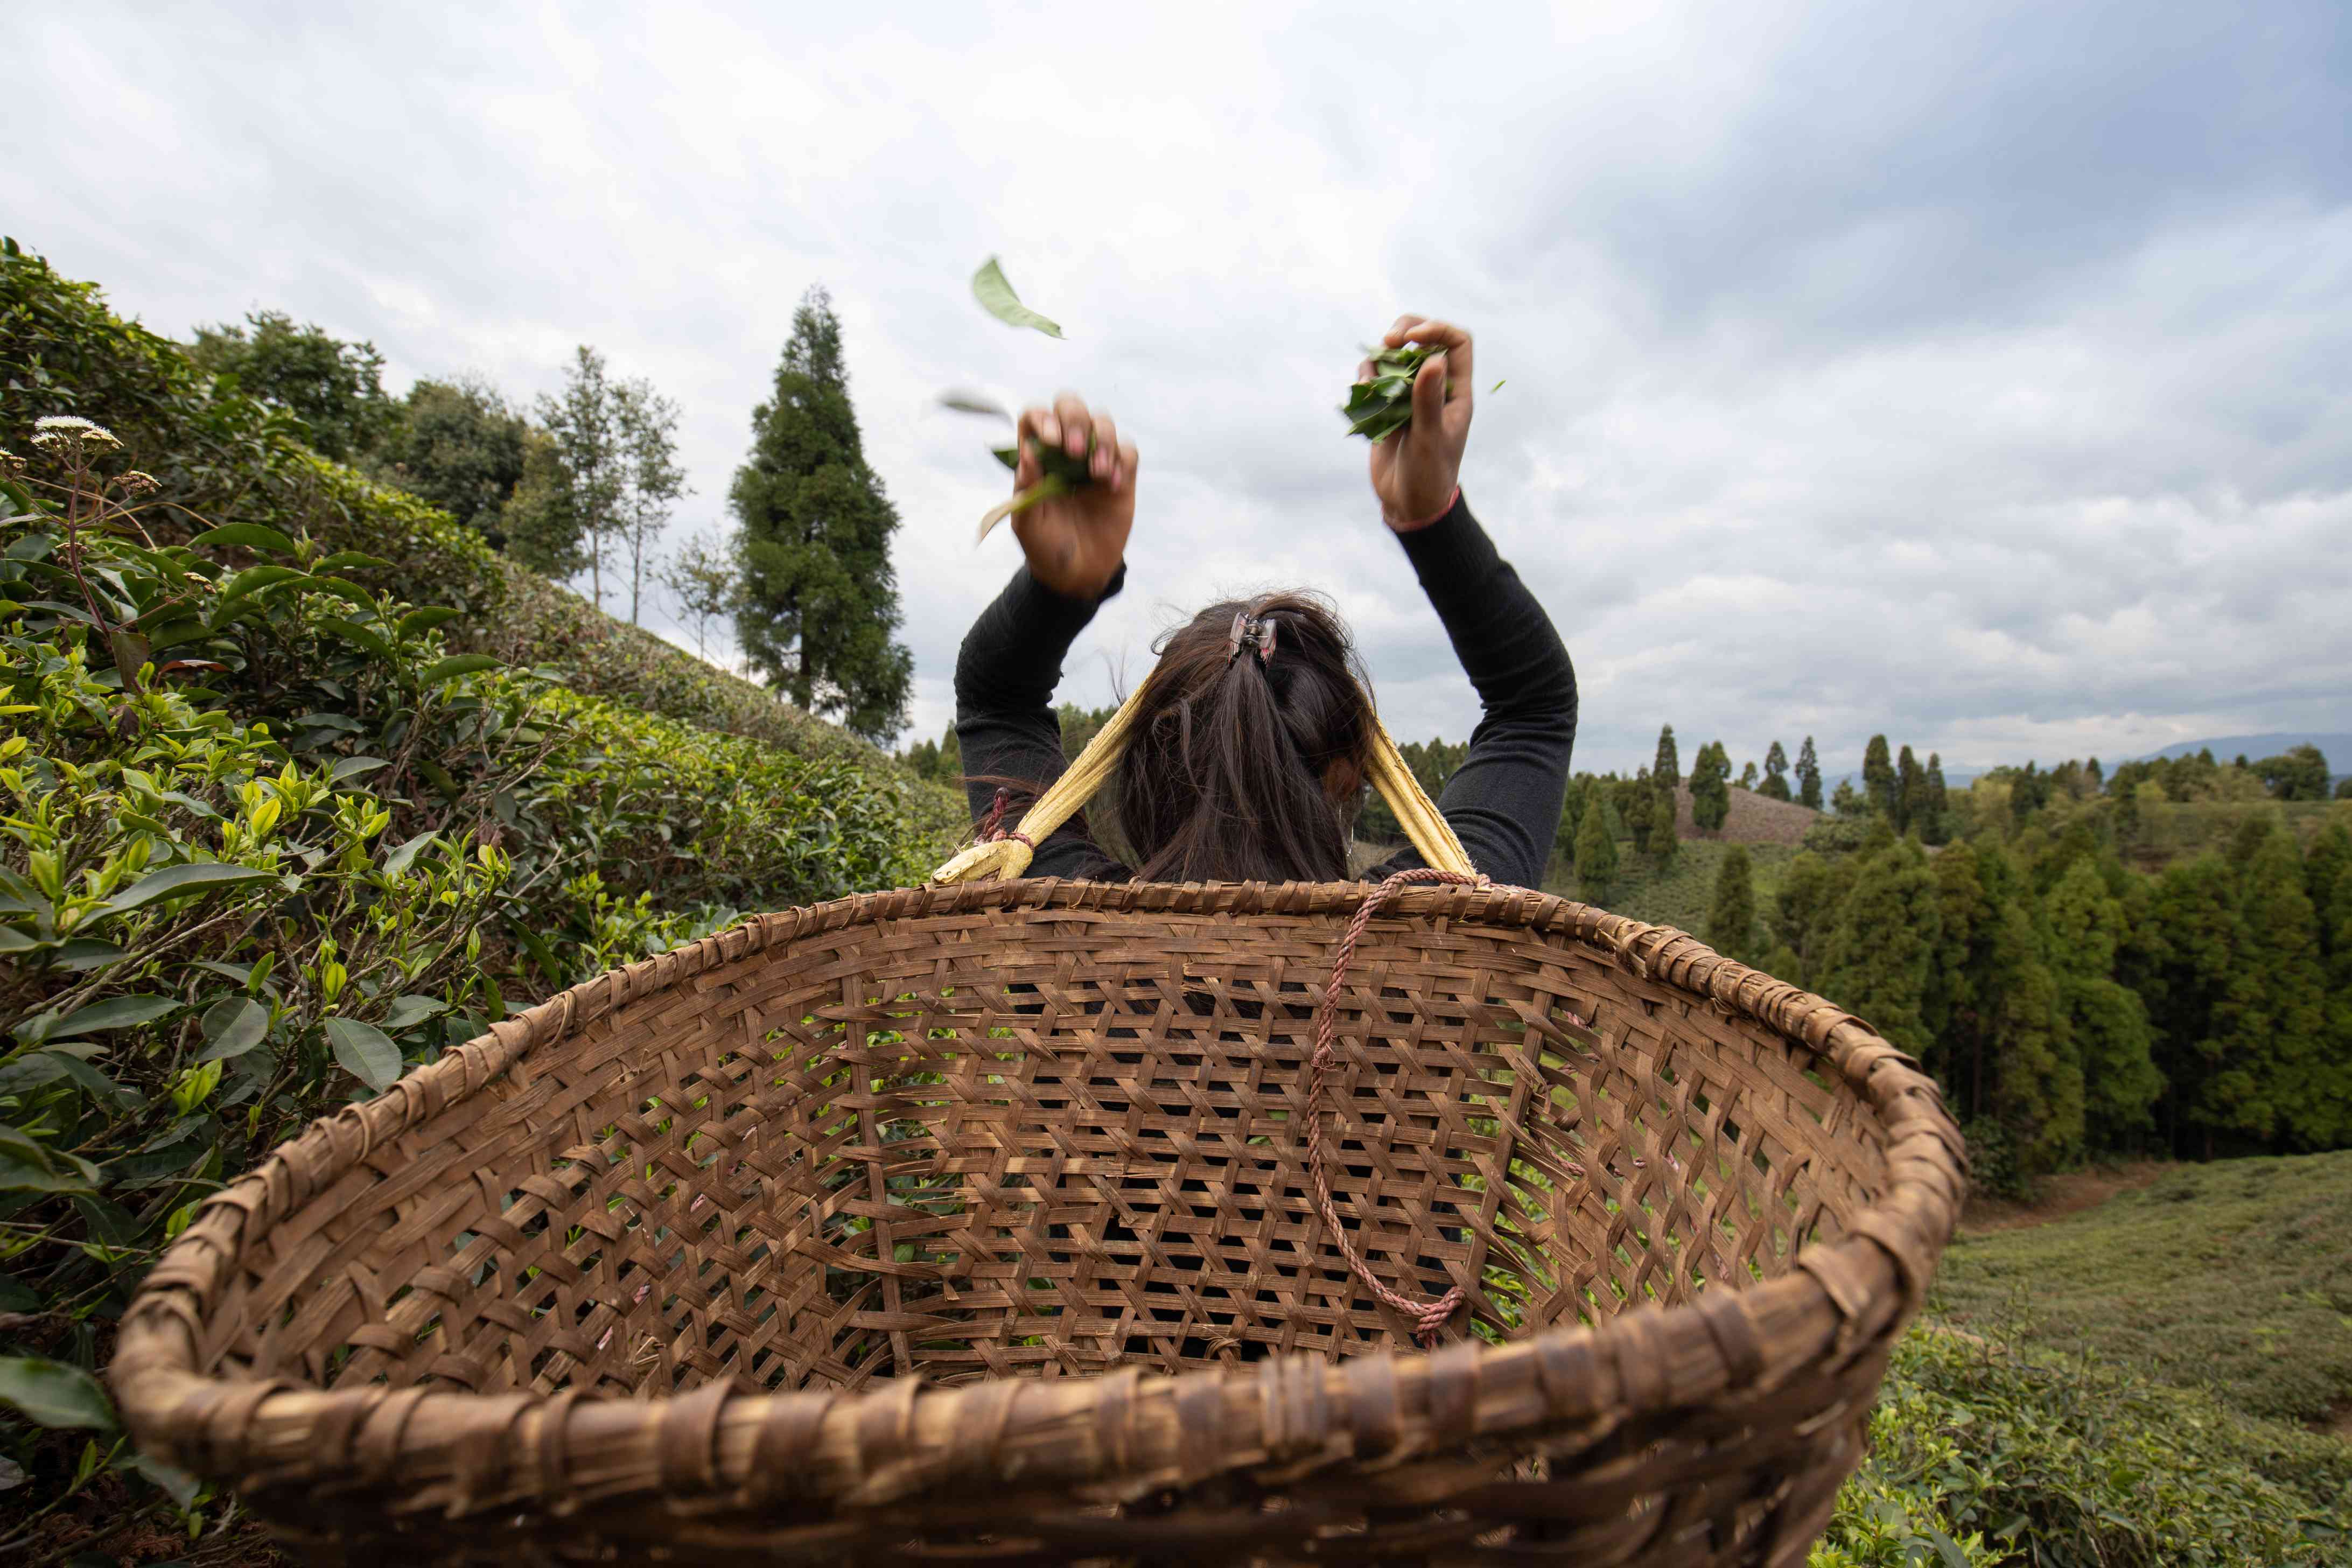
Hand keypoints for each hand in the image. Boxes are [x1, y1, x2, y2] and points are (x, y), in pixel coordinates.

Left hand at [1011, 392, 1136, 598]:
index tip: (1052, 441)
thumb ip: (1025, 488)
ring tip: (1095, 474)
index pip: (1036, 417)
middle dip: (1074, 419)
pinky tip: (1111, 487)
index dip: (1043, 419)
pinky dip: (1121, 461)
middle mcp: (1065, 452)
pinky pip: (1127, 451)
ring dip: (1101, 441)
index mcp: (1037, 458)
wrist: (1077, 575)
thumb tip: (1029, 452)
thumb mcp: (1026, 523)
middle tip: (1074, 450)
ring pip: (1102, 422)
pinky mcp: (1120, 477)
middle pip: (1070, 406)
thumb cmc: (1045, 547)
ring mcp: (1094, 461)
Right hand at [1363, 315, 1472, 531]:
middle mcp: (1434, 387)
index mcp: (1456, 391)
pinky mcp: (1387, 407)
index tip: (1413, 337)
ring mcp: (1409, 396)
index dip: (1437, 330)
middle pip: (1424, 339)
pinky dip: (1366, 377)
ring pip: (1396, 357)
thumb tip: (1434, 359)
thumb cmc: (1429, 475)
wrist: (1409, 504)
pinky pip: (1376, 380)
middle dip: (1405, 332)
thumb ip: (1429, 400)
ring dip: (1380, 357)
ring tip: (1370, 378)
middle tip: (1387, 340)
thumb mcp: (1430, 438)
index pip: (1457, 343)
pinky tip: (1362, 390)